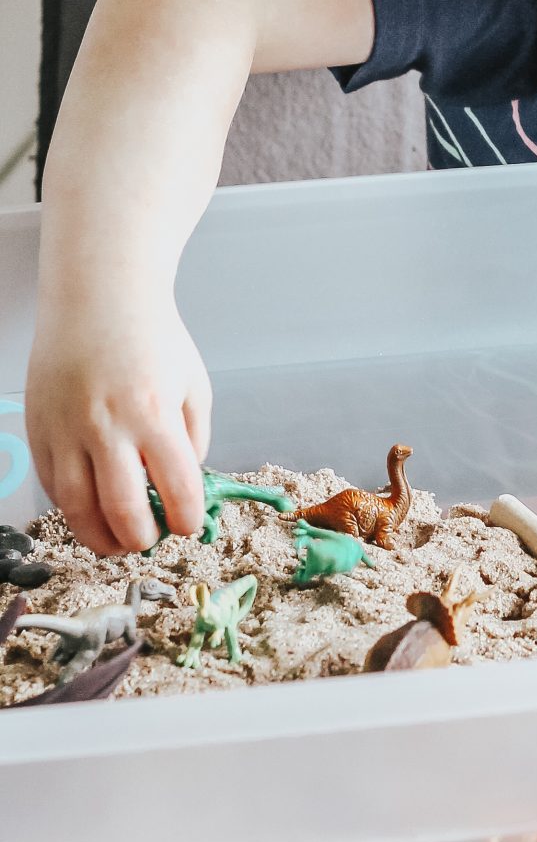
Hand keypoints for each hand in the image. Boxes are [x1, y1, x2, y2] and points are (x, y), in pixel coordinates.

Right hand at [25, 291, 210, 555]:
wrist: (99, 298)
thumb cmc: (154, 340)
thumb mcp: (192, 385)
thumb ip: (192, 440)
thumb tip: (182, 488)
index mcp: (154, 413)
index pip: (176, 488)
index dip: (185, 520)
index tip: (188, 526)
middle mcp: (108, 425)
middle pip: (123, 509)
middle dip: (142, 539)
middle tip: (151, 540)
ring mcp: (67, 429)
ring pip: (78, 508)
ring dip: (101, 538)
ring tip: (119, 543)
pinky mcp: (40, 430)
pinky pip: (53, 486)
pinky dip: (73, 508)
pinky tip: (91, 509)